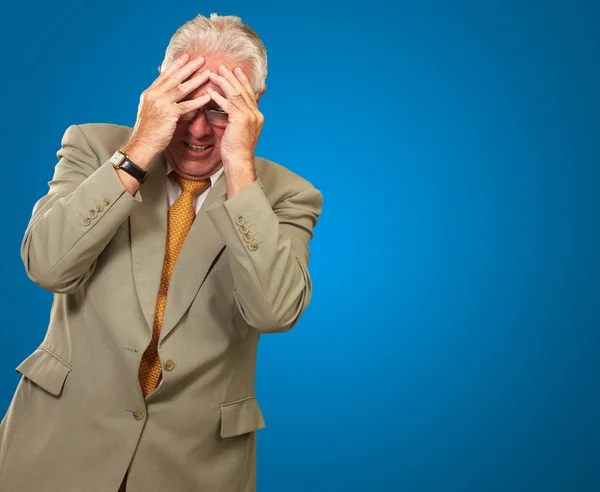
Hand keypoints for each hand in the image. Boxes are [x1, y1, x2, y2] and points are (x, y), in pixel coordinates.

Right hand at [124, 53, 211, 167]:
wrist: (142, 143)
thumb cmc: (149, 131)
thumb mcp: (154, 113)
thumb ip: (167, 106)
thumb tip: (183, 107)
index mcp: (150, 93)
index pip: (165, 76)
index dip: (176, 66)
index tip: (185, 57)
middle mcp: (154, 95)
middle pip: (174, 78)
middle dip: (188, 67)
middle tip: (200, 59)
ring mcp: (161, 103)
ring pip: (182, 88)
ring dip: (196, 80)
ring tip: (208, 73)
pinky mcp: (169, 114)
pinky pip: (187, 106)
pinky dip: (198, 101)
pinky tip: (208, 97)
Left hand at [207, 66, 263, 166]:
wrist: (239, 161)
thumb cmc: (236, 149)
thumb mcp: (238, 130)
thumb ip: (235, 117)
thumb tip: (227, 109)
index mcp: (257, 116)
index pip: (249, 94)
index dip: (242, 81)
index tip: (235, 71)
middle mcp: (256, 114)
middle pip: (243, 91)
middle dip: (232, 77)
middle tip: (222, 67)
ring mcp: (250, 117)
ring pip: (236, 94)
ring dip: (224, 83)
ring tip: (213, 74)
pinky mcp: (241, 120)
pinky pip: (228, 104)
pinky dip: (218, 97)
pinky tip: (210, 91)